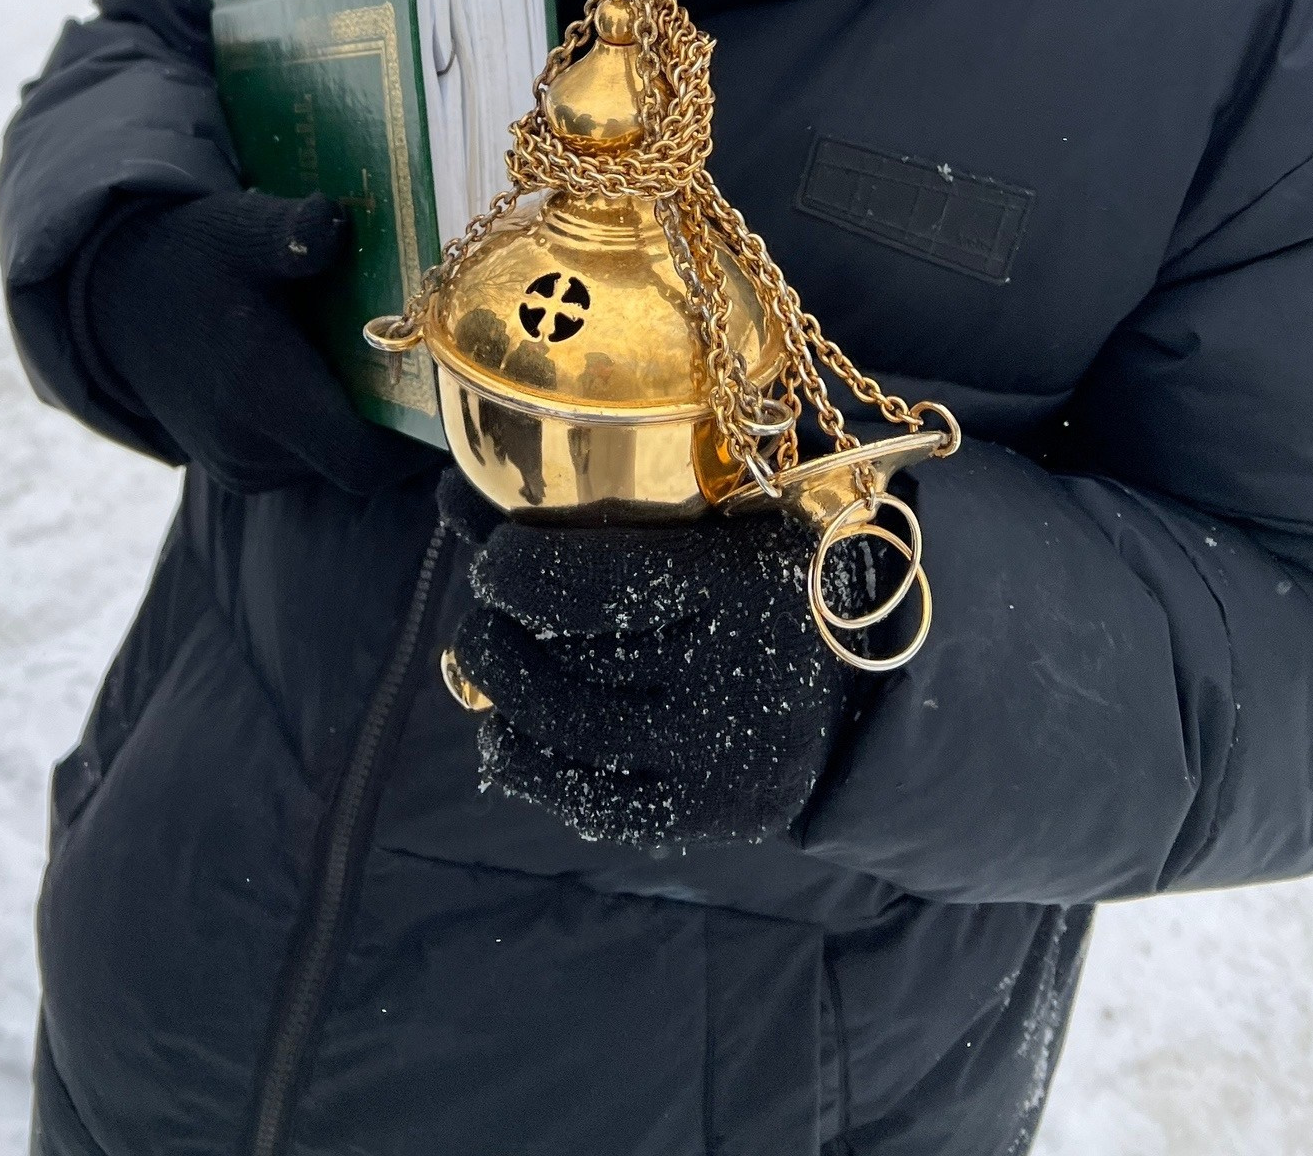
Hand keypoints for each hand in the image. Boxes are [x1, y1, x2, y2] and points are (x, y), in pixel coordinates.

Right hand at [80, 189, 439, 496]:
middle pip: (355, 461)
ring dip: (358, 422)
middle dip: (396, 422)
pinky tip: (332, 373)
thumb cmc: (188, 256)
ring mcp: (238, 464)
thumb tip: (334, 222)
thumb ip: (292, 234)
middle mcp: (251, 446)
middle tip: (428, 365)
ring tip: (381, 363)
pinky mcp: (231, 465)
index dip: (420, 444)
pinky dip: (324, 426)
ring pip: (329, 462)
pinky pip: (300, 459)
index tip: (450, 395)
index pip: (364, 460)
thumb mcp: (240, 229)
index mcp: (262, 394)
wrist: (112, 296)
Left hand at [441, 470, 857, 847]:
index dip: (511, 568)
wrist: (858, 682)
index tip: (491, 552)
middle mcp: (730, 679)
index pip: (586, 586)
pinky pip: (583, 800)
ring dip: (499, 690)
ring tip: (488, 653)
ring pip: (561, 732)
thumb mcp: (713, 513)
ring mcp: (716, 762)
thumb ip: (595, 504)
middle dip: (494, 630)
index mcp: (740, 584)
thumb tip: (454, 494)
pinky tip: (513, 726)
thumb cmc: (765, 572)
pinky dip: (526, 761)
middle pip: (562, 665)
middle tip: (482, 603)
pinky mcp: (701, 818)